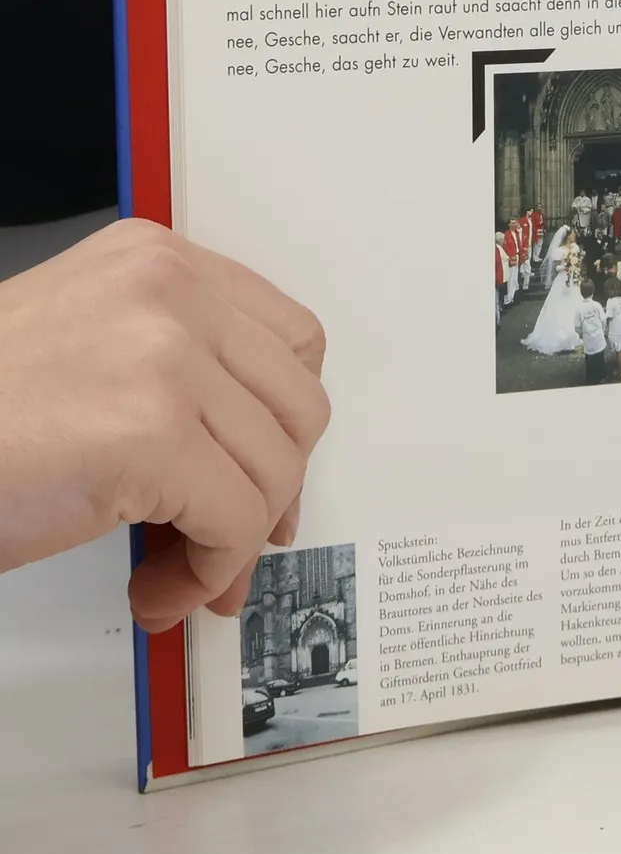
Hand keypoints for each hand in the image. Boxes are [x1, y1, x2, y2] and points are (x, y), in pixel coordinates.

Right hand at [0, 220, 329, 632]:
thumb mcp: (90, 353)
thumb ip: (180, 379)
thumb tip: (266, 468)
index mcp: (157, 262)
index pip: (290, 338)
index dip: (285, 422)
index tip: (265, 473)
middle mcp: (169, 292)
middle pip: (297, 404)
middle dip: (274, 488)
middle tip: (229, 540)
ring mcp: (163, 355)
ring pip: (273, 469)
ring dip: (232, 544)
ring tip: (177, 576)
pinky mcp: (149, 432)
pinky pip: (234, 519)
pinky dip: (207, 571)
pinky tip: (159, 591)